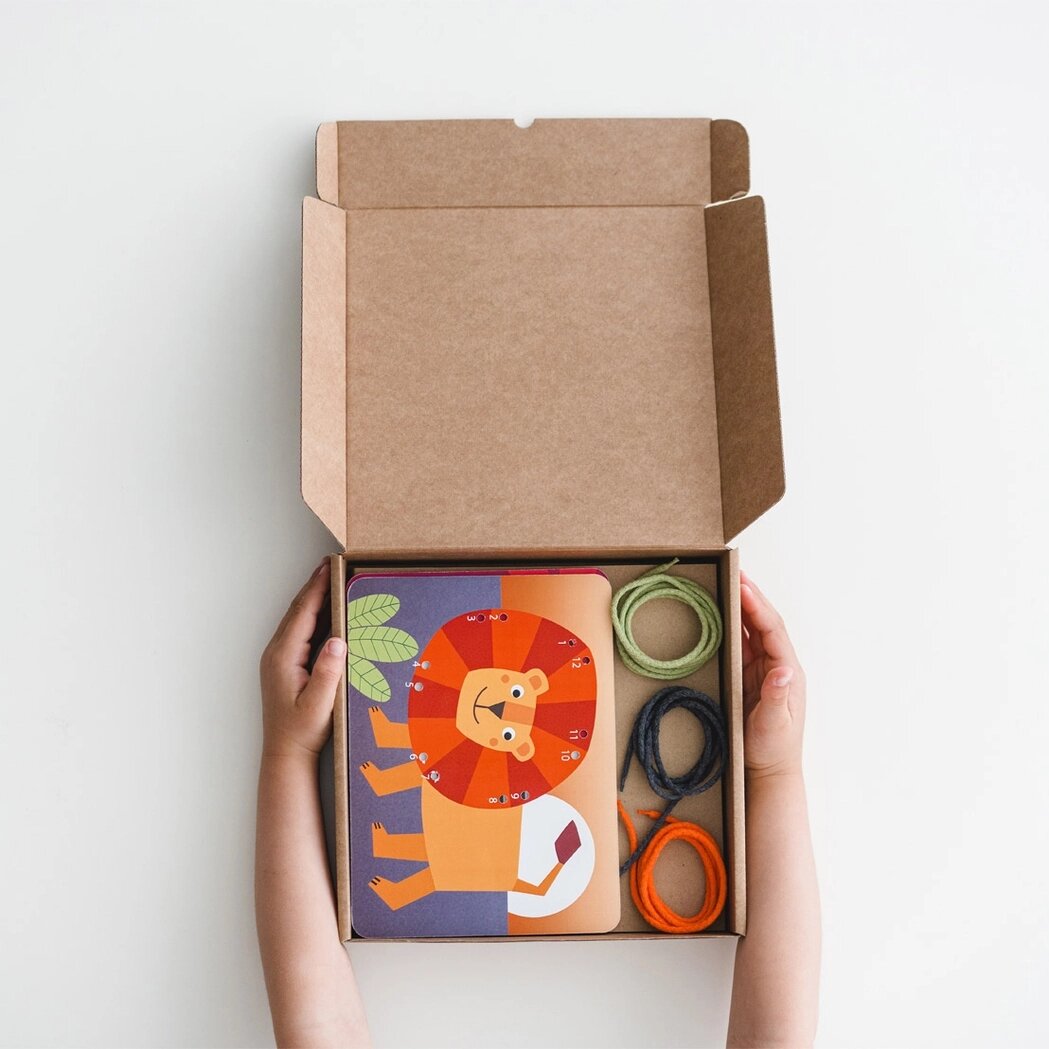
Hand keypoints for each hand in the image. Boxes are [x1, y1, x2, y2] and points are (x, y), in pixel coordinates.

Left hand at [259, 560, 346, 759]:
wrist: (285, 754)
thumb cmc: (302, 732)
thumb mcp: (320, 704)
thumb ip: (329, 672)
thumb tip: (338, 640)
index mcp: (283, 657)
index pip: (303, 613)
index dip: (318, 589)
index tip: (330, 568)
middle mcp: (277, 653)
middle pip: (298, 611)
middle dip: (314, 586)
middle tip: (331, 564)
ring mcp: (279, 659)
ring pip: (297, 620)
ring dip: (313, 599)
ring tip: (330, 580)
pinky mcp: (285, 666)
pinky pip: (299, 632)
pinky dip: (312, 616)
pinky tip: (325, 612)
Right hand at [739, 571, 805, 777]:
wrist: (768, 770)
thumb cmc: (772, 749)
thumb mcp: (775, 725)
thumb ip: (777, 697)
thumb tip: (784, 669)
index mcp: (787, 672)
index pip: (772, 630)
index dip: (758, 606)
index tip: (743, 585)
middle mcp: (777, 665)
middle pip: (764, 622)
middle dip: (750, 597)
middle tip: (734, 572)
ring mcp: (763, 670)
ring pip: (752, 630)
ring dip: (741, 607)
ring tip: (726, 584)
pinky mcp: (749, 677)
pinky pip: (741, 645)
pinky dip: (731, 626)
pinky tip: (719, 614)